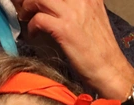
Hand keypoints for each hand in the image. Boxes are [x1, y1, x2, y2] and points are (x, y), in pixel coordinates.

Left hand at [19, 0, 133, 98]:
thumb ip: (77, 7)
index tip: (33, 1)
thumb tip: (54, 5)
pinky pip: (39, 19)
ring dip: (27, 7)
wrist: (109, 69)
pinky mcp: (65, 29)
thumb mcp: (92, 17)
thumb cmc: (100, 48)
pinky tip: (33, 34)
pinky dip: (32, 26)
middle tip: (23, 5)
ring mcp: (73, 12)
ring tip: (25, 16)